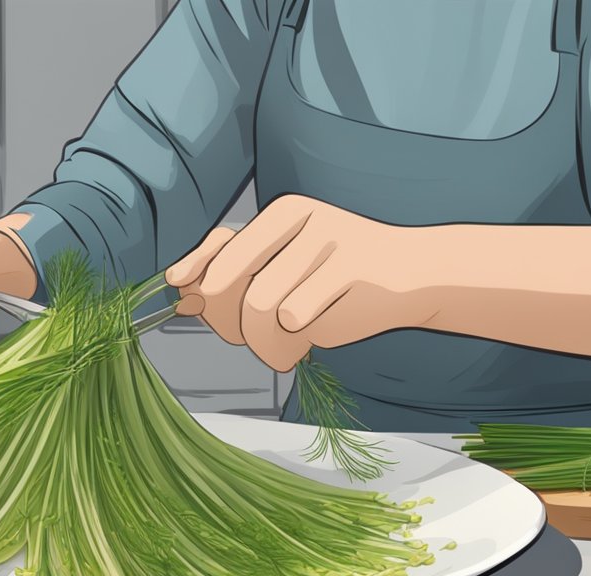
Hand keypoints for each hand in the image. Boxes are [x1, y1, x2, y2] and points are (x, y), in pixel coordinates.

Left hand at [165, 195, 436, 371]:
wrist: (412, 276)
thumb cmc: (335, 278)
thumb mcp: (286, 269)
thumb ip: (237, 278)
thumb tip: (184, 296)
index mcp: (285, 213)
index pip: (223, 246)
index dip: (196, 271)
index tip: (178, 286)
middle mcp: (304, 221)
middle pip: (232, 284)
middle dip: (231, 322)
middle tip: (251, 338)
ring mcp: (329, 243)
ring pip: (259, 308)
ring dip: (264, 342)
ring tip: (283, 348)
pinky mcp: (351, 270)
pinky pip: (294, 320)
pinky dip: (296, 341)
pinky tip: (313, 337)